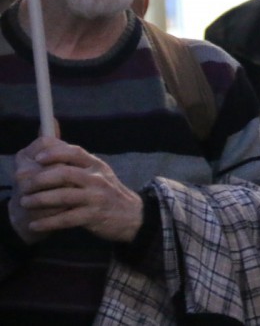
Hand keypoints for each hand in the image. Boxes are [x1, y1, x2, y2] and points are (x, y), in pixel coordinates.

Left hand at [11, 137, 143, 242]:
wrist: (131, 215)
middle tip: (24, 185)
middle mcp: (97, 179)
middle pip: (65, 174)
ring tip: (25, 202)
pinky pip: (66, 219)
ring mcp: (96, 197)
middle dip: (40, 179)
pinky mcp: (93, 216)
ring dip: (40, 200)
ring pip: (63, 196)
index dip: (55, 153)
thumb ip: (76, 160)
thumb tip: (52, 138)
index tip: (37, 158)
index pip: (75, 153)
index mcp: (96, 165)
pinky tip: (35, 225)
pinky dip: (48, 222)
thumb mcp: (98, 172)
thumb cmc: (108, 191)